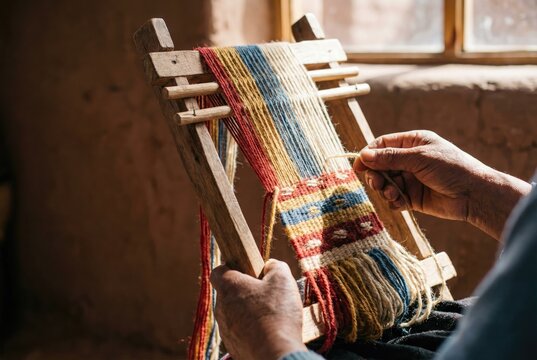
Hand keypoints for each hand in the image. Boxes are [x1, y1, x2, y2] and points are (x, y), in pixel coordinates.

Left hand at [210, 259, 306, 359]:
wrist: (275, 354)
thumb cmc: (277, 314)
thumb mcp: (283, 280)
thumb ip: (275, 266)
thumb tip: (271, 266)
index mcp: (230, 287)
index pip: (217, 271)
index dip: (230, 268)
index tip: (245, 270)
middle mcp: (222, 307)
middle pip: (228, 293)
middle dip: (244, 291)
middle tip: (265, 293)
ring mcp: (225, 329)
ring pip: (233, 313)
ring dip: (247, 312)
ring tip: (269, 315)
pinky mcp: (232, 346)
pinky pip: (239, 332)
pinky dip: (250, 330)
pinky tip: (268, 332)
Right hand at [353, 130, 530, 239]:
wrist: (473, 195)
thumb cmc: (451, 168)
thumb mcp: (419, 158)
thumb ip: (390, 157)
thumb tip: (364, 154)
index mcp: (412, 143)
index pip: (382, 145)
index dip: (368, 154)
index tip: (358, 166)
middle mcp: (409, 160)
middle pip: (380, 165)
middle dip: (375, 174)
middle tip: (376, 183)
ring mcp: (410, 179)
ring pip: (385, 183)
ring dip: (384, 189)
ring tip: (392, 193)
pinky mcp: (412, 197)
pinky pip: (394, 198)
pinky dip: (393, 201)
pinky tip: (399, 202)